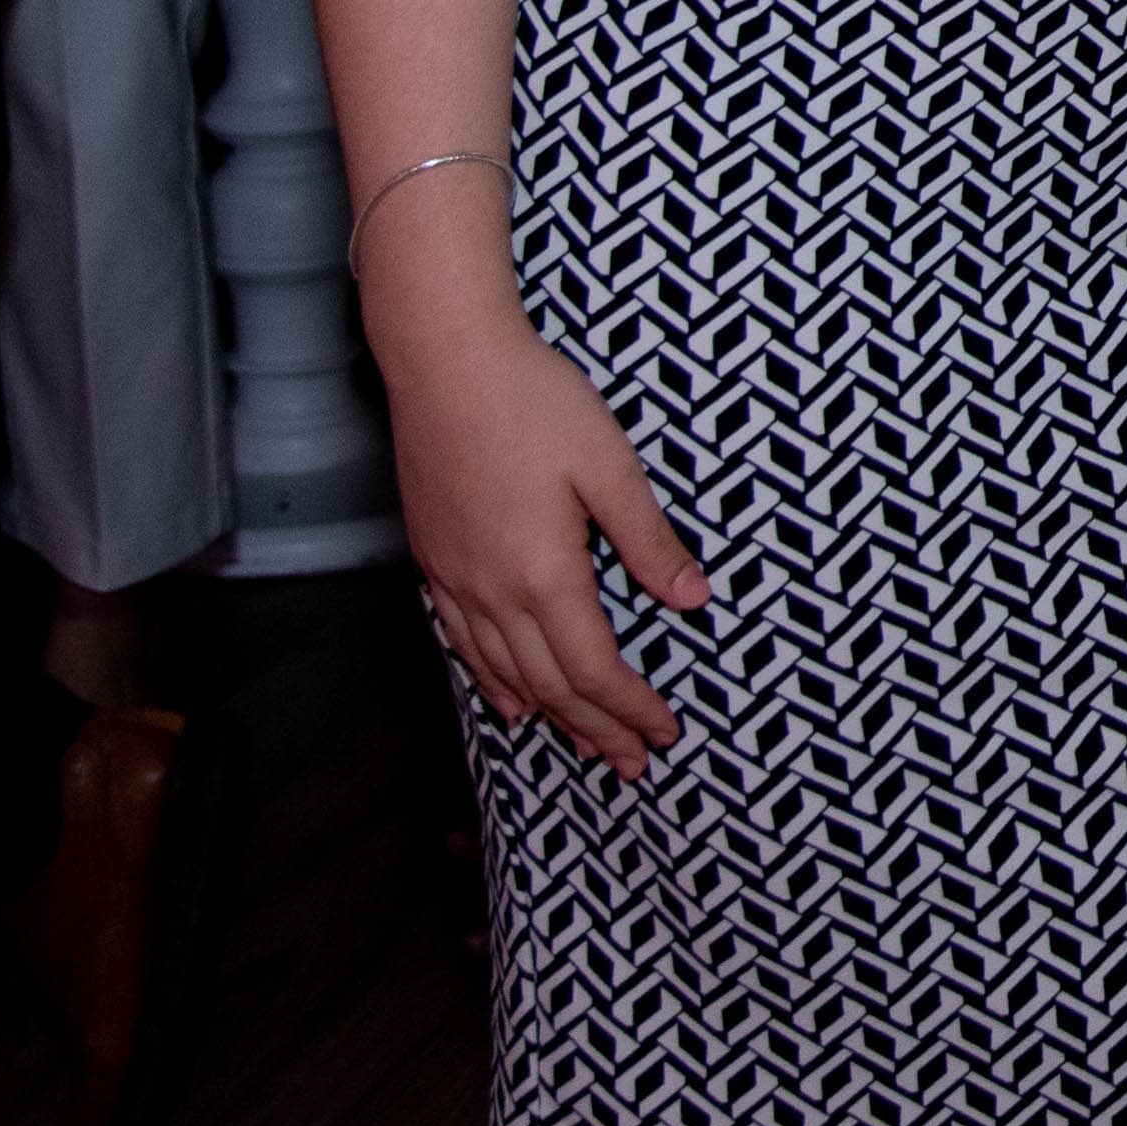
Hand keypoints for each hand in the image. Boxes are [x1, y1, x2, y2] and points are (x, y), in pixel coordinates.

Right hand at [389, 311, 709, 778]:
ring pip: (504, 675)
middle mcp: (491, 592)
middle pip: (550, 686)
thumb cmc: (533, 401)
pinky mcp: (434, 562)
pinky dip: (493, 683)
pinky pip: (463, 646)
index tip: (663, 733)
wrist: (444, 361)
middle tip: (631, 763)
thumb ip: (648, 540)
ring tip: (583, 746)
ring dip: (549, 716)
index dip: (629, 708)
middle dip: (596, 729)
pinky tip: (509, 698)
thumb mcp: (610, 466)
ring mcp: (455, 581)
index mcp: (543, 574)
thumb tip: (692, 599)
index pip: (593, 669)